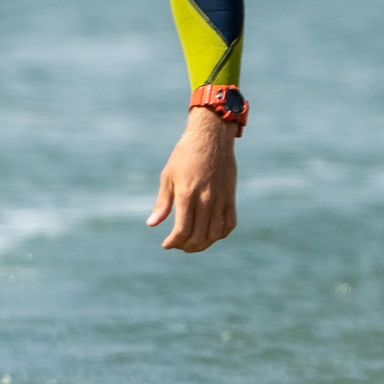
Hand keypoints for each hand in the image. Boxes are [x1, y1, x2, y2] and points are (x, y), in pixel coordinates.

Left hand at [146, 108, 238, 252]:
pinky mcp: (231, 197)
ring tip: (192, 245)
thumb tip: (152, 224)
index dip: (174, 242)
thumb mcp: (168, 176)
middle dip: (186, 246)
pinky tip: (210, 235)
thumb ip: (162, 203)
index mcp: (186, 194)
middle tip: (178, 245)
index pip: (182, 230)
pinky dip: (220, 234)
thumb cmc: (184, 155)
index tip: (167, 244)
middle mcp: (205, 199)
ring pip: (214, 234)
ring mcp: (220, 199)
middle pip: (198, 236)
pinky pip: (229, 224)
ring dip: (203, 245)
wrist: (210, 137)